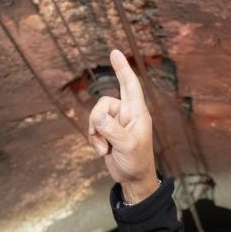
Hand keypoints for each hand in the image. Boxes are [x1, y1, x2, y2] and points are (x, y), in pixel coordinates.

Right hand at [88, 49, 158, 202]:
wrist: (133, 179)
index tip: (114, 52)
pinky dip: (94, 141)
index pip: (130, 85)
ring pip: (95, 117)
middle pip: (103, 103)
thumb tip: (96, 117)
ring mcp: (116, 123)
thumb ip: (112, 130)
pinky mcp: (107, 133)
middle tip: (102, 137)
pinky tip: (103, 152)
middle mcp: (126, 114)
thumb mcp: (127, 145)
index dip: (122, 68)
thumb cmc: (137, 161)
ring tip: (105, 149)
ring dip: (96, 135)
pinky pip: (93, 129)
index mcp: (137, 112)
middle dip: (98, 120)